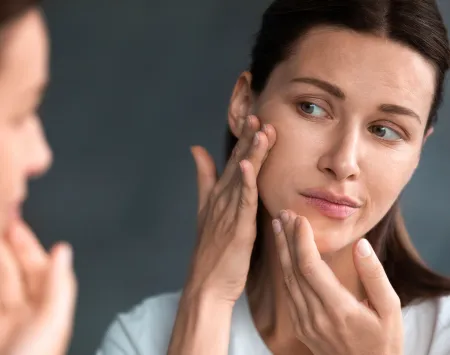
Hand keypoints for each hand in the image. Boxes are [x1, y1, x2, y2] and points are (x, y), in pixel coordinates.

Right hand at [0, 219, 76, 354]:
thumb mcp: (51, 323)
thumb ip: (59, 286)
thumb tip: (64, 251)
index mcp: (45, 309)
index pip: (38, 267)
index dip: (28, 245)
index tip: (15, 222)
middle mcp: (24, 314)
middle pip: (14, 273)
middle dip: (6, 248)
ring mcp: (5, 322)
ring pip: (1, 284)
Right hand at [185, 115, 275, 303]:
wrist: (206, 284)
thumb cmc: (211, 251)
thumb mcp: (205, 210)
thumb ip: (203, 179)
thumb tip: (196, 150)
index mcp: (219, 196)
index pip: (233, 162)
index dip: (244, 141)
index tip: (255, 119)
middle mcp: (222, 199)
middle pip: (237, 164)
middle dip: (248, 139)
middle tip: (258, 115)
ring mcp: (228, 213)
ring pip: (242, 178)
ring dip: (250, 154)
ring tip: (260, 131)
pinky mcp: (236, 228)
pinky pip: (242, 202)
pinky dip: (245, 183)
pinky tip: (247, 166)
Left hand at [273, 210, 403, 354]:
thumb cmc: (383, 341)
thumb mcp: (390, 309)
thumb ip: (375, 275)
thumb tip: (360, 245)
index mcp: (338, 309)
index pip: (310, 266)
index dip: (301, 239)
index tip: (300, 218)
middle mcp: (316, 316)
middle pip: (293, 269)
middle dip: (287, 238)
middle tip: (283, 213)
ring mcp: (305, 322)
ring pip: (287, 279)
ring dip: (281, 250)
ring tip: (278, 227)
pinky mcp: (300, 326)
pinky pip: (288, 292)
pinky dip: (284, 268)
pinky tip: (284, 253)